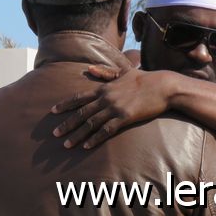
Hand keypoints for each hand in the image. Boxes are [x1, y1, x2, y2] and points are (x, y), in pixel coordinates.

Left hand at [51, 66, 172, 148]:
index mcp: (104, 88)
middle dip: (67, 124)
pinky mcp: (125, 117)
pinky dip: (95, 139)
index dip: (65, 104)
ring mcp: (115, 108)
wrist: (163, 86)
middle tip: (55, 133)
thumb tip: (89, 69)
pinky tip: (86, 146)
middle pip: (81, 113)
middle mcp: (106, 98)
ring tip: (67, 144)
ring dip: (77, 135)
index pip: (79, 97)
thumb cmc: (145, 79)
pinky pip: (106, 130)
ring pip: (91, 123)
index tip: (53, 111)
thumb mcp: (123, 72)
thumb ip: (105, 72)